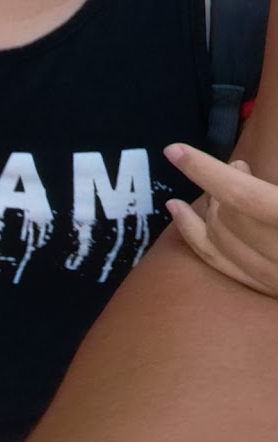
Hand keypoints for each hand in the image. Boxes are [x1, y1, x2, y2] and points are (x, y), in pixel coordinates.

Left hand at [166, 143, 277, 299]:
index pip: (241, 196)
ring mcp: (277, 280)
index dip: (205, 171)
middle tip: (236, 166)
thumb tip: (236, 166)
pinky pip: (224, 265)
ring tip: (209, 187)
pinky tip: (179, 215)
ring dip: (204, 211)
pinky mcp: (271, 291)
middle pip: (229, 217)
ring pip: (220, 243)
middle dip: (218, 188)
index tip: (174, 150)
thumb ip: (264, 188)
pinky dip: (197, 238)